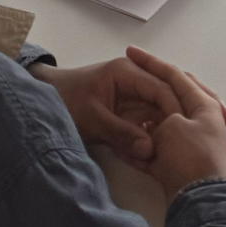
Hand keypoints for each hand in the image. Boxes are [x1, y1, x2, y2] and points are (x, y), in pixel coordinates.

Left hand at [36, 54, 184, 167]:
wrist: (44, 101)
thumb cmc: (66, 102)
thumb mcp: (92, 118)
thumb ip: (121, 133)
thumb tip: (150, 149)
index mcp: (128, 72)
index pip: (161, 88)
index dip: (173, 111)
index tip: (181, 136)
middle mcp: (135, 81)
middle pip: (164, 100)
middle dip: (172, 122)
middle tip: (181, 147)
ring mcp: (133, 96)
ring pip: (158, 113)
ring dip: (162, 132)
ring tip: (171, 154)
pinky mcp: (128, 111)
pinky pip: (146, 123)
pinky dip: (151, 137)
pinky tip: (156, 154)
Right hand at [125, 47, 225, 200]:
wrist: (204, 203)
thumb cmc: (192, 157)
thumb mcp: (172, 129)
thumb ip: (159, 119)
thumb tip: (149, 128)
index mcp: (200, 105)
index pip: (173, 75)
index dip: (150, 62)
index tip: (129, 51)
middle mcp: (196, 121)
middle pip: (168, 99)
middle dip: (150, 88)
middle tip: (130, 73)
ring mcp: (187, 144)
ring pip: (158, 125)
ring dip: (140, 121)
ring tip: (118, 111)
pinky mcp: (176, 166)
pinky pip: (154, 149)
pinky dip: (140, 145)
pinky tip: (123, 145)